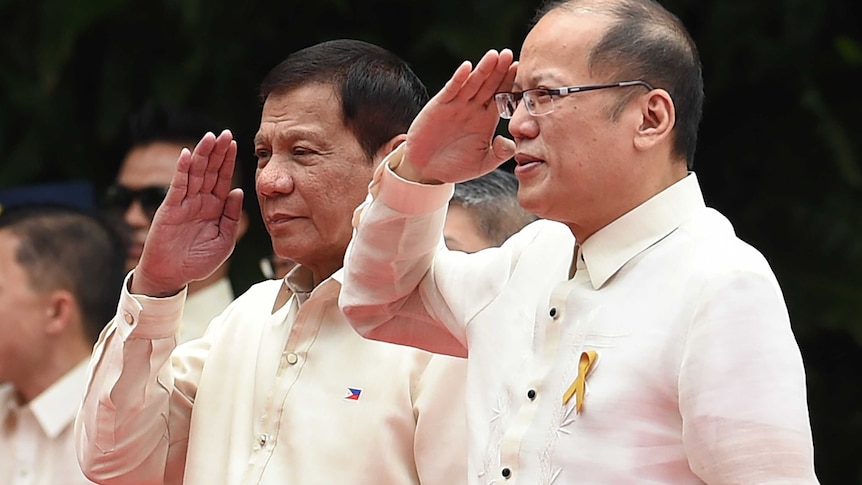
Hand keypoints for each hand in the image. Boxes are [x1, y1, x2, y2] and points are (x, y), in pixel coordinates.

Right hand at [131, 130, 242, 296]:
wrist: (173, 276)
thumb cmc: (198, 261)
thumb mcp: (224, 240)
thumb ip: (232, 217)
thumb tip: (238, 192)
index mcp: (215, 208)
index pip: (223, 179)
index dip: (228, 162)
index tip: (235, 143)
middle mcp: (200, 201)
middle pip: (210, 171)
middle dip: (217, 152)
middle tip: (225, 133)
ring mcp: (184, 203)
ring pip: (195, 173)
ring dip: (201, 155)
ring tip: (209, 137)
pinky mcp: (170, 208)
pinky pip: (177, 186)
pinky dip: (182, 170)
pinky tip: (187, 155)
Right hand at [400, 49, 516, 183]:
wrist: (427, 171)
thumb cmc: (455, 166)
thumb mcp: (483, 164)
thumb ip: (500, 154)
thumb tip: (511, 143)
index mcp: (486, 119)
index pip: (501, 96)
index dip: (510, 83)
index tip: (521, 70)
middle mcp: (473, 108)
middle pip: (489, 84)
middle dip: (499, 70)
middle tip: (510, 54)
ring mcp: (456, 105)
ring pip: (472, 83)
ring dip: (483, 69)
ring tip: (494, 55)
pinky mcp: (439, 106)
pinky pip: (451, 90)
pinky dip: (458, 79)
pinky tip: (467, 68)